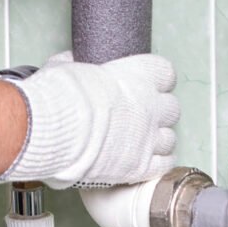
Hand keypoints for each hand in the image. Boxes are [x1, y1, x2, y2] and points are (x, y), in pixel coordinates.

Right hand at [0, 52, 179, 188]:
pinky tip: (142, 161)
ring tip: (138, 142)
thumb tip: (68, 60)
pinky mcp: (140, 166)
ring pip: (169, 138)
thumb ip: (73, 64)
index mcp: (137, 76)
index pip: (165, 73)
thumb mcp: (64, 68)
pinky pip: (163, 164)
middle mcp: (150, 106)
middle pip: (171, 108)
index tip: (145, 84)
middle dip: (157, 112)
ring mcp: (148, 138)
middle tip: (138, 116)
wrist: (56, 129)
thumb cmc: (60, 96)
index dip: (156, 80)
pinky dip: (156, 163)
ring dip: (157, 139)